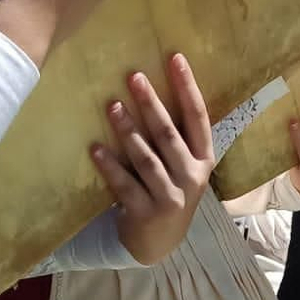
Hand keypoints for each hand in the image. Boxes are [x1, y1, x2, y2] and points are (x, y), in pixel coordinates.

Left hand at [89, 55, 214, 265]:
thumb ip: (176, 136)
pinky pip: (125, 184)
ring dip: (128, 130)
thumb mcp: (183, 166)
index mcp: (204, 158)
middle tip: (134, 77)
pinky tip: (95, 148)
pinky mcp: (146, 213)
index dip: (187, 87)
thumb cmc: (169, 189)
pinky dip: (110, 166)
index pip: (198, 117)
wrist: (159, 242)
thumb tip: (151, 87)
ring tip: (112, 106)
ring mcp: (171, 197)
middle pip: (169, 134)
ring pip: (147, 158)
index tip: (175, 58)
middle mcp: (192, 176)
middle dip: (151, 104)